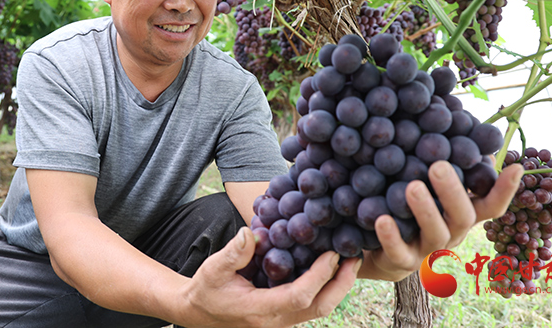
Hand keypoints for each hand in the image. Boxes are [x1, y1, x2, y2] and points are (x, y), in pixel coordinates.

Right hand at [178, 227, 360, 327]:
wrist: (197, 312)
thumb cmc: (205, 289)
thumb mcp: (213, 268)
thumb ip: (233, 253)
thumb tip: (251, 232)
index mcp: (260, 310)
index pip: (299, 296)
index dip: (319, 276)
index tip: (332, 253)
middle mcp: (275, 320)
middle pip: (319, 308)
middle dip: (341, 284)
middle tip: (354, 258)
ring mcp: (281, 321)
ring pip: (318, 309)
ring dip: (336, 285)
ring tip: (348, 259)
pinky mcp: (283, 315)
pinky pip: (310, 304)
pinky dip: (324, 286)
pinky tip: (329, 266)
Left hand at [356, 160, 522, 281]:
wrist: (380, 248)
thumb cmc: (411, 205)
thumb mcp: (430, 184)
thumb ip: (449, 162)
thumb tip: (466, 129)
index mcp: (463, 212)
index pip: (491, 204)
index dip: (505, 190)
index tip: (516, 168)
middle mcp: (451, 231)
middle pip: (463, 216)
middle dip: (453, 191)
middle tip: (438, 166)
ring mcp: (428, 248)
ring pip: (435, 233)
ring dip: (426, 210)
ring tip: (412, 187)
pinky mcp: (401, 261)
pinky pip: (399, 252)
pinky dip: (391, 237)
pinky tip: (381, 218)